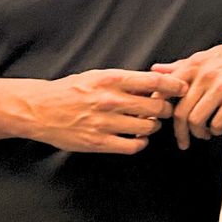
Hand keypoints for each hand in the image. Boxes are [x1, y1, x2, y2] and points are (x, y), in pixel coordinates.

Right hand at [17, 69, 186, 153]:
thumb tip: (156, 83)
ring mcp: (104, 123)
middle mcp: (110, 100)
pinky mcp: (98, 142)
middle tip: (163, 109)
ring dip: (152, 126)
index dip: (174, 85)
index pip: (154, 81)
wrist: (39, 109)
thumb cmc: (71, 90)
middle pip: (156, 106)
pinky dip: (140, 143)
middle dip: (165, 109)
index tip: (182, 88)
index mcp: (111, 79)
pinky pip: (132, 146)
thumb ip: (126, 80)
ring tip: (148, 123)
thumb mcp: (99, 76)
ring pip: (147, 127)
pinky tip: (137, 138)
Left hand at [152, 34, 221, 149]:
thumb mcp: (208, 56)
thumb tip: (158, 70)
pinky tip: (219, 128)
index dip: (162, 110)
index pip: (167, 91)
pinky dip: (216, 130)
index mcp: (196, 64)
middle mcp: (206, 74)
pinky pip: (218, 122)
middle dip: (180, 132)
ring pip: (197, 120)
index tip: (163, 121)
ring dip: (199, 133)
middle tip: (183, 139)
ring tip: (204, 133)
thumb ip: (182, 66)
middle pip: (181, 111)